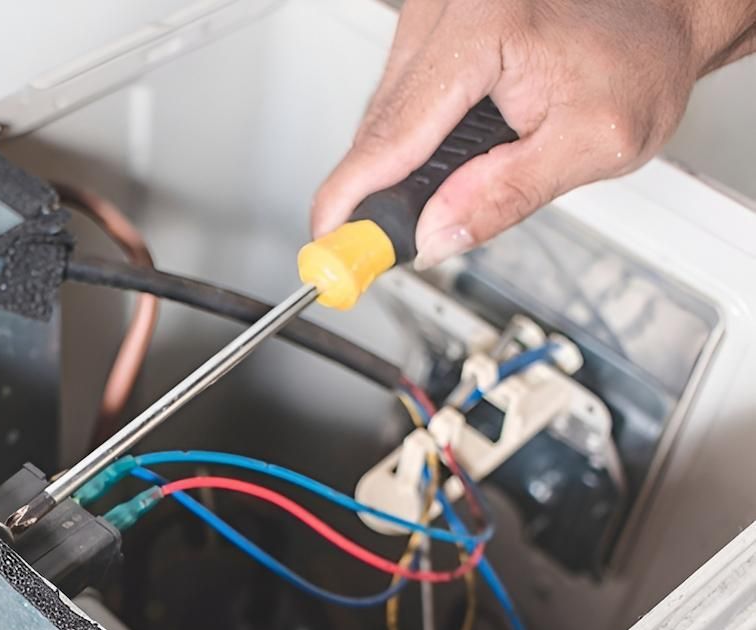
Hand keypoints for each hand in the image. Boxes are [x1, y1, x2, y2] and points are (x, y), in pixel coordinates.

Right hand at [311, 0, 755, 268]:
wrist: (658, 14)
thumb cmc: (638, 61)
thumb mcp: (593, 144)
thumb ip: (508, 194)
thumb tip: (436, 235)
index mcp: (486, 28)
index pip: (393, 132)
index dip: (353, 198)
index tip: (328, 244)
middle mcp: (449, 9)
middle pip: (379, 124)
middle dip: (378, 190)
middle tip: (381, 247)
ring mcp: (433, 12)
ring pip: (383, 110)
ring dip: (398, 161)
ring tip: (444, 190)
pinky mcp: (431, 23)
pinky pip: (399, 91)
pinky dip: (412, 133)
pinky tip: (448, 151)